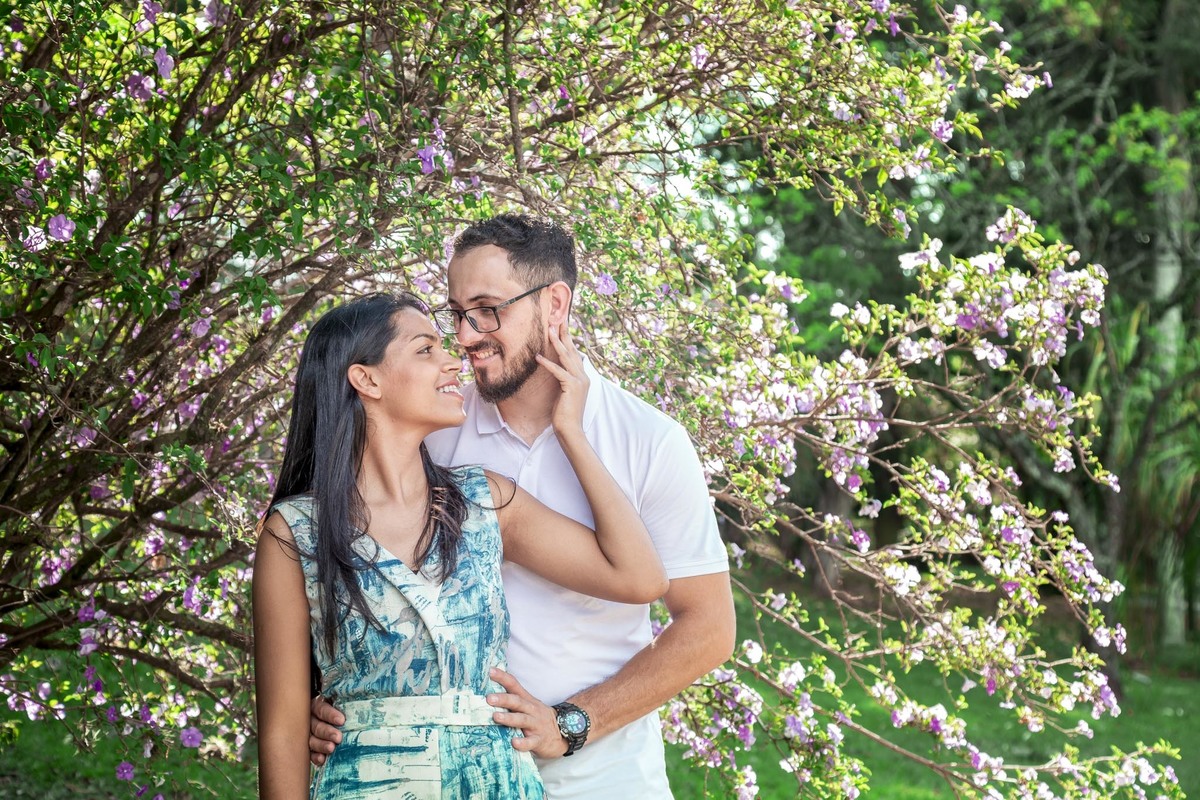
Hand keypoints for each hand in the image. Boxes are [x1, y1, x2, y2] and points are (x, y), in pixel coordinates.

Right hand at [308, 694, 344, 766]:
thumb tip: (366, 702)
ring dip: (321, 745)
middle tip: (338, 737)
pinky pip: (310, 753)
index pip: (321, 709)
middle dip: (327, 732)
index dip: (330, 715)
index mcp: (318, 705)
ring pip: (311, 740)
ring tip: (331, 748)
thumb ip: (348, 704)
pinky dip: (315, 756)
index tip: (341, 721)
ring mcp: (309, 735)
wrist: (341, 725)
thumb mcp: (344, 704)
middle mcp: (311, 720)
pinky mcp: (310, 748)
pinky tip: (322, 759)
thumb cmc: (345, 711)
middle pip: (316, 726)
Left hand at [487, 667, 568, 758]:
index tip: (490, 671)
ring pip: (522, 720)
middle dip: (503, 699)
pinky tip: (514, 743)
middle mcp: (531, 710)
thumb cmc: (538, 719)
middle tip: (489, 698)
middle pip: (517, 702)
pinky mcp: (539, 740)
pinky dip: (523, 742)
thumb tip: (489, 694)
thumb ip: (513, 701)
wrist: (563, 734)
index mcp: (527, 700)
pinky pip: (531, 742)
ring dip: (509, 718)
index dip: (503, 677)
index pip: (514, 685)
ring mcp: (536, 725)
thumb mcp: (529, 706)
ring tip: (496, 717)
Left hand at [535, 322, 588, 436]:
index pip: (575, 354)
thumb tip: (556, 370)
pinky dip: (548, 363)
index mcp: (582, 377)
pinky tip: (538, 356)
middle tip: (558, 319)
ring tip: (549, 330)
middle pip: (572, 350)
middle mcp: (583, 376)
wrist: (571, 429)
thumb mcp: (565, 393)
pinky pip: (558, 371)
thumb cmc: (565, 414)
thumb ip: (564, 380)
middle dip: (564, 334)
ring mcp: (579, 381)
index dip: (568, 339)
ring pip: (567, 357)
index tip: (562, 326)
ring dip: (557, 342)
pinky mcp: (571, 387)